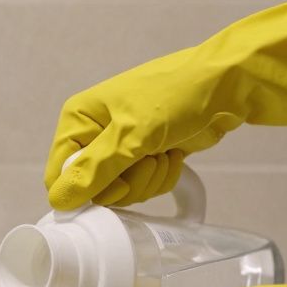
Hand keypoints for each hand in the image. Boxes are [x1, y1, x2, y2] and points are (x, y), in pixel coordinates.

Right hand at [44, 0, 286, 210]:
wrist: (227, 86)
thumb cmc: (177, 95)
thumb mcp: (131, 135)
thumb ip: (95, 171)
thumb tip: (59, 199)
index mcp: (80, 118)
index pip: (60, 173)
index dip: (83, 192)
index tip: (113, 189)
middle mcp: (96, 132)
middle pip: (93, 188)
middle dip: (125, 184)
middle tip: (146, 161)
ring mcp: (124, 145)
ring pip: (122, 191)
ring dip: (147, 181)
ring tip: (163, 152)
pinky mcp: (148, 154)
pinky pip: (144, 186)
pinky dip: (162, 177)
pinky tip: (173, 155)